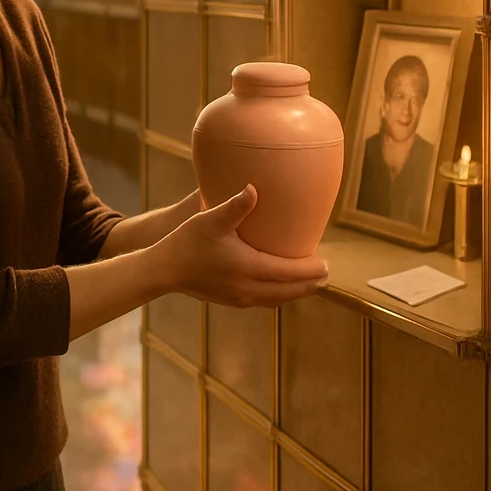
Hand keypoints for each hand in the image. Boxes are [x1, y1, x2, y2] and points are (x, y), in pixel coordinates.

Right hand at [154, 184, 327, 307]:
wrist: (164, 269)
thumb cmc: (186, 241)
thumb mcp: (210, 219)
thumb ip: (235, 206)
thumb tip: (254, 189)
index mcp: (248, 268)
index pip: (289, 273)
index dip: (310, 270)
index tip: (327, 264)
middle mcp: (247, 288)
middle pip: (288, 291)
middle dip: (309, 284)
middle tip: (325, 273)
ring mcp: (239, 298)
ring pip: (277, 300)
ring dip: (295, 292)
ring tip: (309, 282)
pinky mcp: (231, 301)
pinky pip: (264, 301)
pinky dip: (279, 295)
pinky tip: (279, 287)